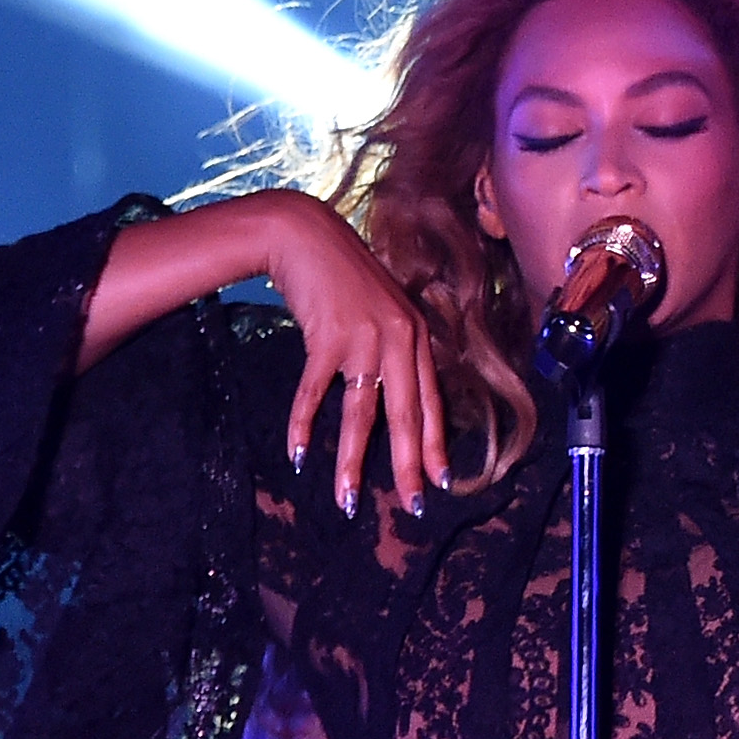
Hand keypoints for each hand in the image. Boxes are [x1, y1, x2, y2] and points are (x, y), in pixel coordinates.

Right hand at [261, 193, 451, 514]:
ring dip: (352, 460)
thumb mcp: (382, 309)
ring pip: (361, 413)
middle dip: (408, 465)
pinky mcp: (327, 336)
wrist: (305, 233)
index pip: (430, 402)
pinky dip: (303, 424)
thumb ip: (395, 348)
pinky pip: (315, 392)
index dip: (435, 444)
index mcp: (415, 336)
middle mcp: (398, 339)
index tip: (440, 481)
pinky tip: (298, 453)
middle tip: (412, 505)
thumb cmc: (342, 274)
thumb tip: (397, 394)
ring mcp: (363, 337)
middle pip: (405, 416)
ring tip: (347, 499)